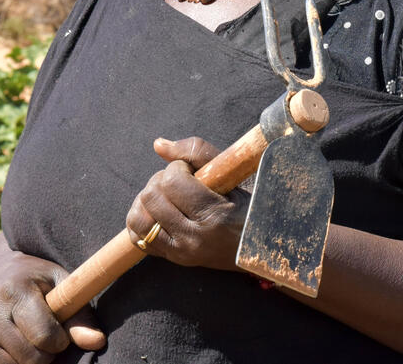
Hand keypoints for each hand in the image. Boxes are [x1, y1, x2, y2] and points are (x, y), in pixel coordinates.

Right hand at [0, 234, 104, 363]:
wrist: (3, 273)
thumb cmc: (41, 281)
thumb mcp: (63, 287)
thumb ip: (80, 316)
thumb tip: (96, 342)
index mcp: (14, 290)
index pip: (44, 337)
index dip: (61, 340)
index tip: (61, 331)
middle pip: (30, 358)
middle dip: (46, 354)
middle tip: (47, 337)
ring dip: (30, 361)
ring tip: (31, 339)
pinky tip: (16, 346)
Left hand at [125, 136, 249, 271]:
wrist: (264, 245)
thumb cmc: (249, 206)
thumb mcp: (232, 176)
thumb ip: (196, 152)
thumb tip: (158, 144)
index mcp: (213, 215)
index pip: (172, 181)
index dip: (178, 167)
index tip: (192, 170)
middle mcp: (193, 238)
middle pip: (151, 197)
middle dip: (162, 180)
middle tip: (181, 182)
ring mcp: (181, 253)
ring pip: (138, 218)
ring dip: (148, 201)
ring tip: (167, 196)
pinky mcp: (174, 259)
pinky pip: (138, 238)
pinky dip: (142, 221)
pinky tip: (158, 212)